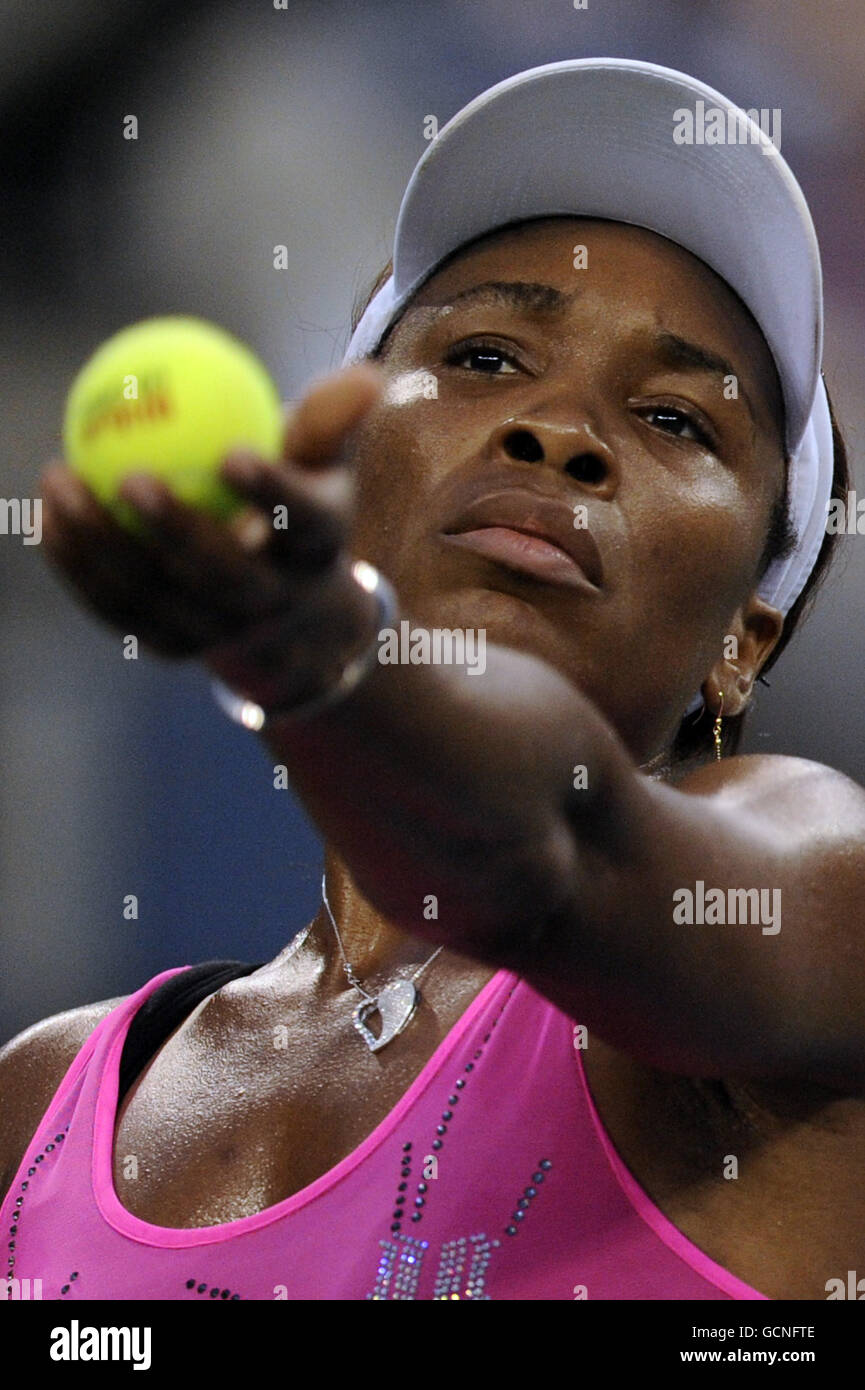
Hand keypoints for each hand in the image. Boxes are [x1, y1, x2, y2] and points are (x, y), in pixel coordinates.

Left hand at [39, 362, 384, 706]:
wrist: (284, 607)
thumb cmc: (297, 505)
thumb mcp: (321, 463)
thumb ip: (329, 420)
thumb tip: (366, 379)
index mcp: (315, 551)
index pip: (302, 525)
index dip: (272, 495)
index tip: (232, 454)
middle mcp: (271, 603)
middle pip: (224, 575)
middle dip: (178, 532)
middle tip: (132, 476)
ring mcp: (217, 632)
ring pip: (156, 596)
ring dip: (103, 544)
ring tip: (62, 481)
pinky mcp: (170, 646)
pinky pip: (115, 607)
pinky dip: (78, 564)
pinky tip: (47, 514)